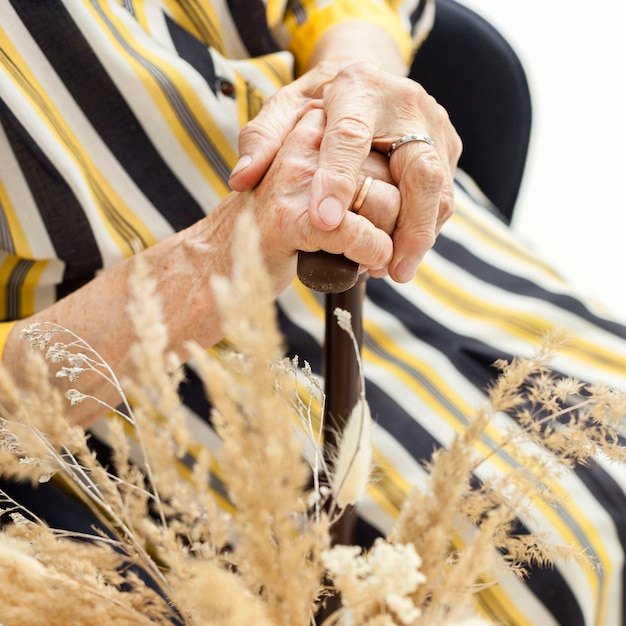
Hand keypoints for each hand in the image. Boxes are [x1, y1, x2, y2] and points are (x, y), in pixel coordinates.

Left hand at [230, 62, 461, 282]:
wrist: (366, 82)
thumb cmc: (320, 103)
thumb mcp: (284, 111)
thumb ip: (262, 141)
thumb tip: (241, 179)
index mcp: (359, 88)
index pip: (350, 138)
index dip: (338, 181)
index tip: (325, 223)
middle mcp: (406, 104)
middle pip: (419, 170)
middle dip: (407, 225)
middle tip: (390, 269)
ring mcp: (434, 126)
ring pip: (439, 189)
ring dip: (421, 236)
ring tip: (395, 271)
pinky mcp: (446, 147)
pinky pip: (443, 196)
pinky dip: (426, 230)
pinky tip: (402, 254)